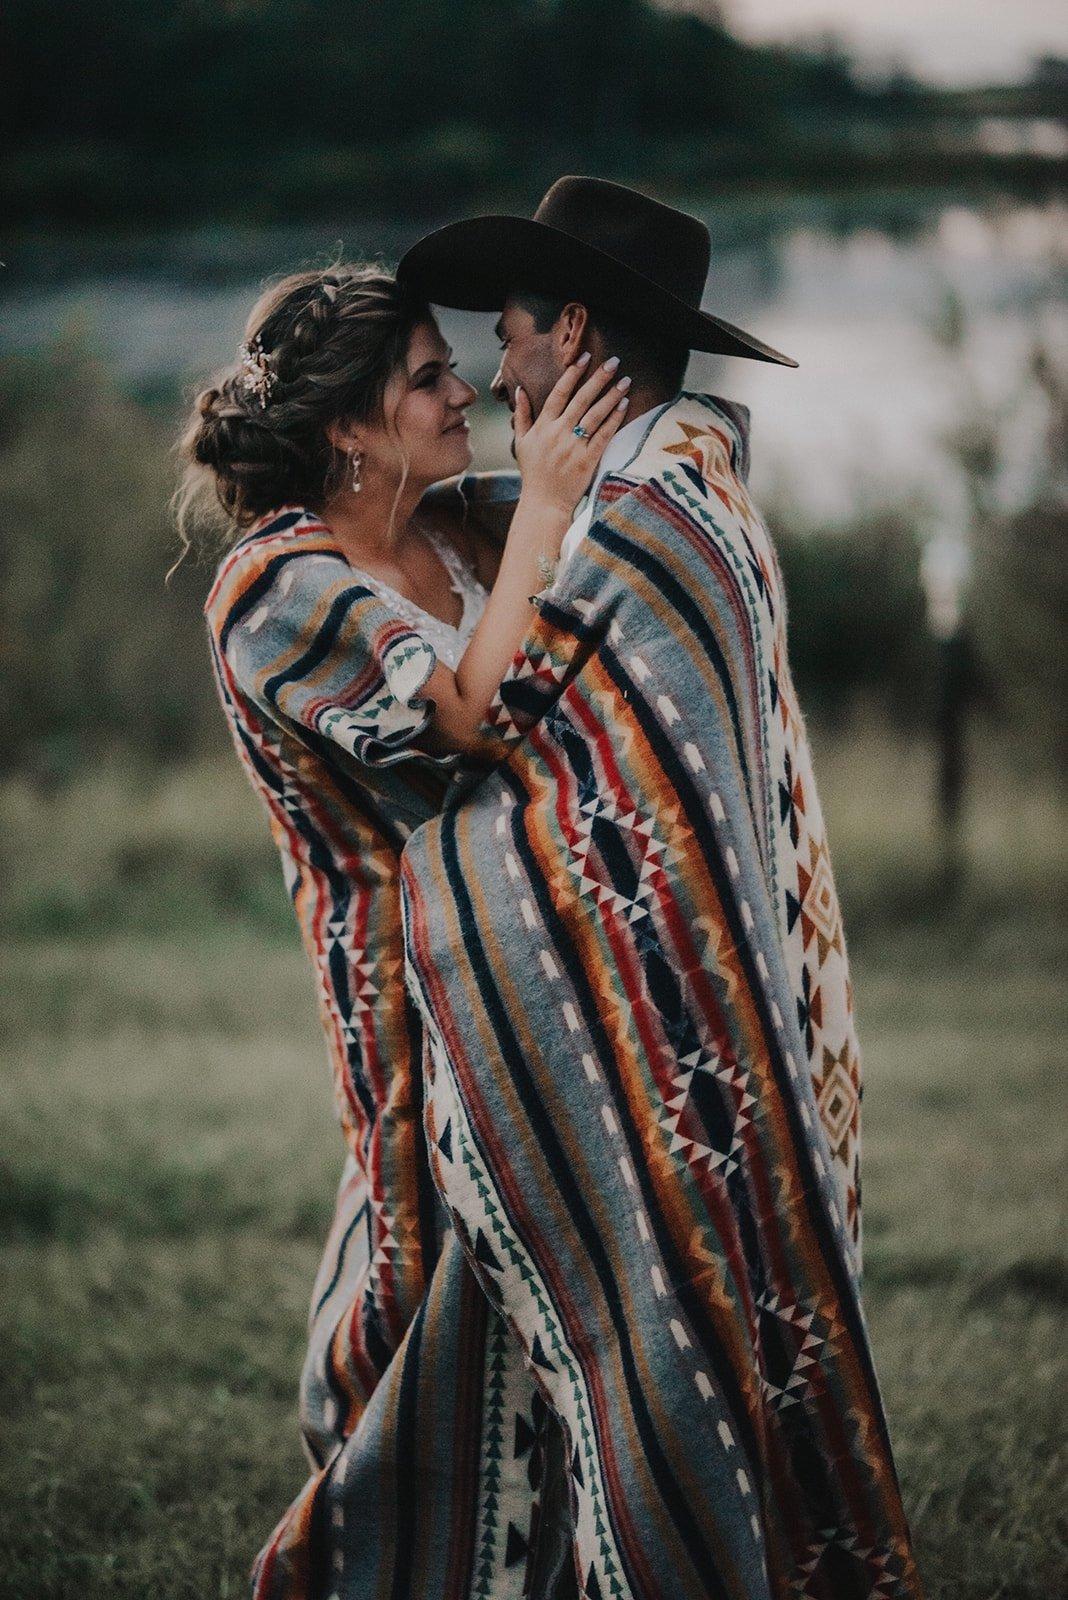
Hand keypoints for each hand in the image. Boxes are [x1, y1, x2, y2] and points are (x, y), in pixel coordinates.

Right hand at [513, 355, 630, 516]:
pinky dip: (614, 419)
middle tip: (614, 362)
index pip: (559, 393)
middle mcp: (558, 433)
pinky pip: (604, 435)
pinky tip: (624, 405)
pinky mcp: (587, 460)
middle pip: (581, 399)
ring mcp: (573, 446)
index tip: (585, 357)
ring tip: (625, 381)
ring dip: (611, 396)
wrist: (544, 503)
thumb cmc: (533, 473)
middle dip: (598, 378)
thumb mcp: (522, 442)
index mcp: (543, 426)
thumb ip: (522, 415)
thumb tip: (519, 390)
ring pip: (595, 415)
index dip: (573, 374)